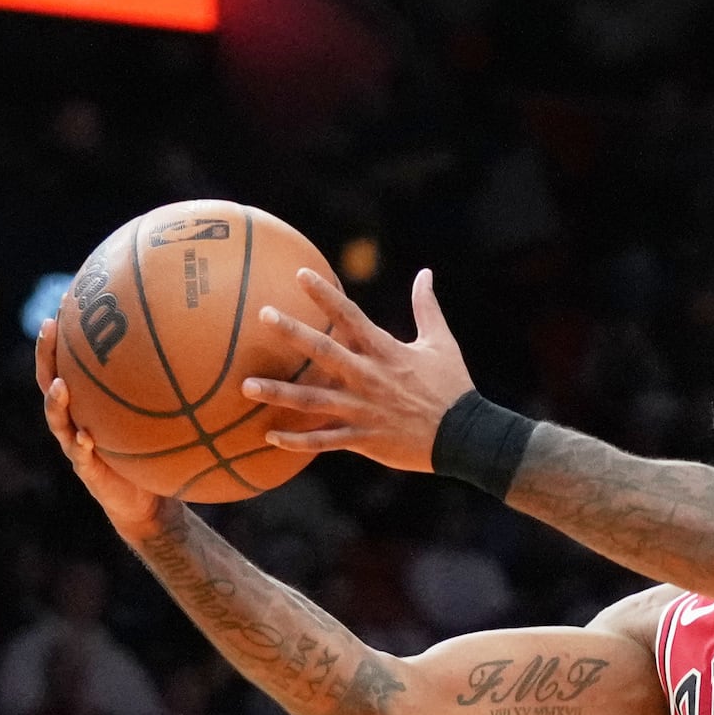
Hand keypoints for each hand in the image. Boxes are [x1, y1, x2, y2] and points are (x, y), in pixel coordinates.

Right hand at [40, 317, 171, 537]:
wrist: (145, 502)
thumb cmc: (151, 452)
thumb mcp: (156, 416)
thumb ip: (162, 387)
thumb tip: (192, 346)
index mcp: (86, 404)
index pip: (66, 361)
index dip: (61, 333)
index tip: (65, 300)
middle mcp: (74, 420)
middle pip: (50, 382)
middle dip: (46, 355)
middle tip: (48, 327)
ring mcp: (76, 446)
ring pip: (57, 420)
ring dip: (57, 402)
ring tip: (61, 385)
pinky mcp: (89, 473)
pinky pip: (81, 458)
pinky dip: (81, 446)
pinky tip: (85, 438)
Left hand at [248, 270, 476, 473]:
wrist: (467, 437)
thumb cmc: (454, 387)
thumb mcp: (442, 343)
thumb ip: (427, 307)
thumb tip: (425, 273)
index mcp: (386, 352)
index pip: (350, 317)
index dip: (325, 294)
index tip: (301, 274)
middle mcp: (369, 379)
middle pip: (324, 352)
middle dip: (293, 333)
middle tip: (263, 315)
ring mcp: (364, 411)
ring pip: (313, 402)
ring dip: (279, 394)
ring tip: (246, 386)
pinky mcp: (364, 440)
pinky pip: (324, 442)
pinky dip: (297, 441)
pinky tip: (269, 436)